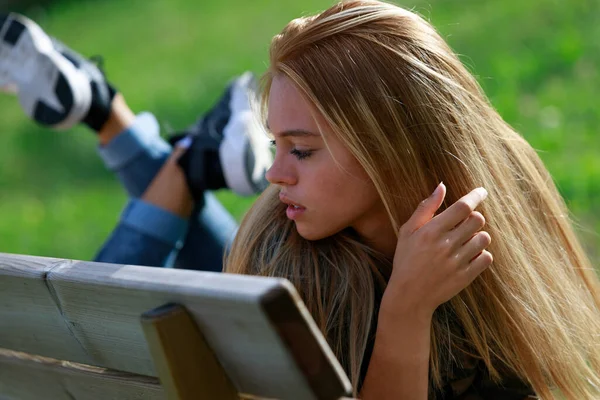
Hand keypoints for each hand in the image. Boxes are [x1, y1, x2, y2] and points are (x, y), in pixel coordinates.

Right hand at [382, 183, 492, 319]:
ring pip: (484, 238)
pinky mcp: (466, 276)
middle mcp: (445, 245)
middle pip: (477, 220)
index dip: (475, 196)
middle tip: (464, 224)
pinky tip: (468, 256)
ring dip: (477, 236)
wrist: (409, 296)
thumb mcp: (408, 231)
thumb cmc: (406, 259)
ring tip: (464, 242)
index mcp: (431, 231)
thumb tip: (442, 186)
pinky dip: (481, 254)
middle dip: (473, 218)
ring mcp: (457, 262)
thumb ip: (426, 208)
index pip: (462, 207)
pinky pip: (486, 258)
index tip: (482, 191)